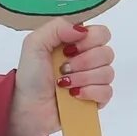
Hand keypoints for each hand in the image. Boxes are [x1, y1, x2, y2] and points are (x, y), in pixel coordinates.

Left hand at [8, 20, 113, 135]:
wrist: (28, 108)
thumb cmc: (30, 77)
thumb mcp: (34, 44)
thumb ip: (57, 27)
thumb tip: (82, 30)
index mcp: (76, 43)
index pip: (101, 33)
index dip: (89, 40)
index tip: (69, 49)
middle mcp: (88, 59)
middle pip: (107, 53)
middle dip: (83, 62)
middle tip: (63, 69)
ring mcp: (94, 80)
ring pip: (108, 73)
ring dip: (83, 79)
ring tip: (64, 85)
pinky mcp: (96, 99)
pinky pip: (107, 92)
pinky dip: (90, 93)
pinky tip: (74, 95)